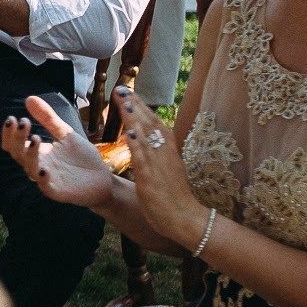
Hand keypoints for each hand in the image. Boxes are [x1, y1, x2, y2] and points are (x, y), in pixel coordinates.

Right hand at [1, 93, 116, 208]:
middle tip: (23, 122)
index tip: (13, 118)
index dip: (10, 133)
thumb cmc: (81, 158)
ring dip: (30, 154)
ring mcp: (46, 179)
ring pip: (29, 168)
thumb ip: (48, 118)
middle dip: (18, 138)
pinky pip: (46, 187)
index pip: (14, 144)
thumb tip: (29, 98)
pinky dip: (43, 180)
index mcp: (37, 152)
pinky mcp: (58, 192)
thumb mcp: (65, 134)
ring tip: (35, 138)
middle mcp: (37, 165)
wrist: (102, 180)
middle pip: (18, 154)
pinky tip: (44, 170)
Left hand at [114, 88, 209, 245]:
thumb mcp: (164, 168)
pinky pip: (144, 158)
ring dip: (135, 117)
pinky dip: (137, 144)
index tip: (129, 92)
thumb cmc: (172, 195)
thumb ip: (154, 153)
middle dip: (136, 104)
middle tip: (122, 88)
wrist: (185, 218)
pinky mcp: (153, 178)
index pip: (154, 122)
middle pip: (150, 123)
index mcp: (168, 149)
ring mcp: (160, 165)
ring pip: (147, 136)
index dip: (142, 106)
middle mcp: (166, 153)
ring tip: (125, 100)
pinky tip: (129, 132)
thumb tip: (141, 138)